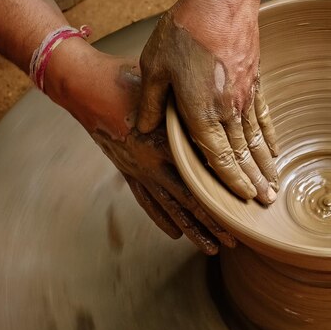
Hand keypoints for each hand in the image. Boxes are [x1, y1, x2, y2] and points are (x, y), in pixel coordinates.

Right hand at [46, 38, 235, 254]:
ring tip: (210, 248)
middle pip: (189, 201)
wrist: (87, 87)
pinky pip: (146, 201)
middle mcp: (153, 162)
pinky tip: (175, 233)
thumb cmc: (129, 81)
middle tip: (234, 241)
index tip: (243, 209)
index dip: (223, 196)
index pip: (202, 177)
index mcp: (167, 142)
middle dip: (213, 223)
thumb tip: (226, 122)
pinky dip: (162, 218)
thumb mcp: (167, 93)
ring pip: (170, 208)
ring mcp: (138, 170)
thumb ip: (192, 112)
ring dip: (191, 230)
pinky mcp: (127, 171)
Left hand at [135, 0, 278, 204]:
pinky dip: (270, 136)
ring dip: (266, 164)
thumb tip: (142, 127)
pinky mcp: (254, 81)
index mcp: (200, 112)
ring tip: (276, 184)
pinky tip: (275, 148)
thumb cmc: (184, 32)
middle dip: (255, 180)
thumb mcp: (155, 67)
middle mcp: (227, 110)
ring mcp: (245, 97)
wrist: (222, 1)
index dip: (230, 181)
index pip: (218, 157)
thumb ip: (150, 102)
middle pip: (243, 154)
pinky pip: (264, 117)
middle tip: (266, 202)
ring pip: (257, 139)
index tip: (242, 198)